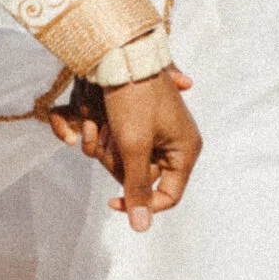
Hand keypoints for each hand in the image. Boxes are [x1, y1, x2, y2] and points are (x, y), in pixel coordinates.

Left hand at [48, 68, 200, 230]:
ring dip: (103, 143)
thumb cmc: (133, 96)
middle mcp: (172, 143)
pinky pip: (114, 140)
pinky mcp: (134, 120)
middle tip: (110, 136)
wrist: (120, 51)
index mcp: (185, 150)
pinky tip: (94, 116)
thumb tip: (141, 228)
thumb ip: (137, 187)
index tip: (111, 202)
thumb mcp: (134, 145)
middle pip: (139, 176)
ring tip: (100, 120)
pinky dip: (99, 131)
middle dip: (116, 160)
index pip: (168, 196)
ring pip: (121, 158)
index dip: (139, 203)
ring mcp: (153, 131)